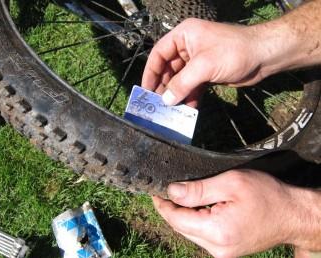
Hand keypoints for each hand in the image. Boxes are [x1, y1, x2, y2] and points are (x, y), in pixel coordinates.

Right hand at [142, 18, 264, 106]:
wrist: (264, 56)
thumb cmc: (233, 52)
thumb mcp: (203, 66)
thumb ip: (182, 83)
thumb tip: (165, 101)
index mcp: (183, 35)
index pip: (159, 53)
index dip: (151, 72)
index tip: (145, 90)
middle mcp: (188, 47)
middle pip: (168, 68)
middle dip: (164, 86)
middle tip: (157, 104)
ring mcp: (198, 61)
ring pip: (180, 79)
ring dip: (176, 94)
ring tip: (170, 110)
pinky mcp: (207, 73)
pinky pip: (192, 85)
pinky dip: (189, 96)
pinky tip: (187, 108)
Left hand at [153, 170, 320, 256]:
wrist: (293, 215)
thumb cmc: (266, 195)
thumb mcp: (231, 183)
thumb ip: (198, 190)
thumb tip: (172, 192)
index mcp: (216, 231)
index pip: (176, 219)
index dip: (162, 205)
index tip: (154, 191)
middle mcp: (217, 248)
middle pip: (181, 227)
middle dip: (171, 209)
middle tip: (166, 189)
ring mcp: (222, 252)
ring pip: (190, 231)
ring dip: (183, 214)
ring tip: (183, 195)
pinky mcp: (227, 251)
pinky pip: (202, 235)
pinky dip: (195, 220)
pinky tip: (198, 207)